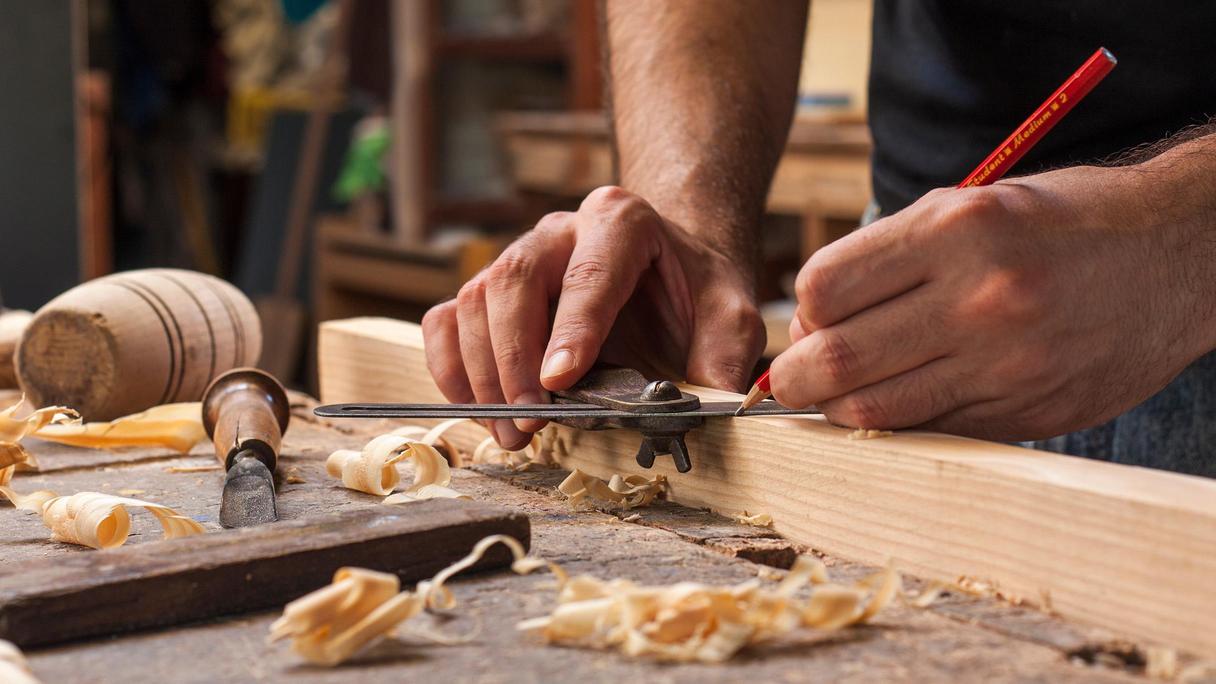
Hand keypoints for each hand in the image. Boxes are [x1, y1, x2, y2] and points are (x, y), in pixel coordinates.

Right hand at [422, 186, 764, 448]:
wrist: (670, 263)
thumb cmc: (696, 288)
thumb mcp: (733, 314)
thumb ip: (726, 356)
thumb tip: (709, 408)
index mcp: (622, 222)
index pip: (589, 274)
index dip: (571, 329)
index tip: (558, 381)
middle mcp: (561, 230)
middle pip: (513, 282)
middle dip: (513, 361)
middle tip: (528, 422)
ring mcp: (518, 255)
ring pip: (473, 302)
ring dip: (482, 375)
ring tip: (511, 433)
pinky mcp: (492, 288)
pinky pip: (448, 319)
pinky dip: (451, 368)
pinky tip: (477, 409)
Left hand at [771, 165, 1215, 440]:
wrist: (1175, 256)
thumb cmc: (1058, 222)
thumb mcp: (972, 204)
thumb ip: (891, 256)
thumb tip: (813, 319)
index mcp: (958, 229)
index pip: (826, 287)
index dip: (803, 311)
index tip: (809, 320)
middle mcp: (981, 298)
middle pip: (839, 358)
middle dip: (796, 376)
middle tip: (792, 377)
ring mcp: (1007, 363)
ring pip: (876, 409)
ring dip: (838, 407)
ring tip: (838, 393)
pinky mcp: (1027, 411)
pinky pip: (931, 430)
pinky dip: (897, 422)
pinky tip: (899, 401)